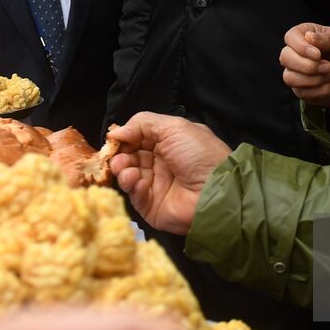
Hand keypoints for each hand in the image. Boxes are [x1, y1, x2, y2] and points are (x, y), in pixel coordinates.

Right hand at [108, 113, 231, 234]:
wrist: (215, 191)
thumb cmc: (198, 154)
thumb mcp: (174, 127)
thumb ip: (142, 124)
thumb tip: (116, 132)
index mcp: (168, 143)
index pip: (138, 138)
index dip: (125, 138)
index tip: (114, 139)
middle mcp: (160, 163)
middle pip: (130, 156)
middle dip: (120, 154)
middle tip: (117, 155)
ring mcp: (155, 185)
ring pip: (128, 174)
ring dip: (122, 168)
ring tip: (125, 167)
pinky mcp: (151, 206)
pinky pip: (134, 194)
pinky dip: (131, 184)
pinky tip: (136, 180)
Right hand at [279, 23, 329, 107]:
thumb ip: (327, 39)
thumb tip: (308, 36)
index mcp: (307, 35)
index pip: (290, 37)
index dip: (301, 47)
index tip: (318, 54)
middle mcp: (299, 53)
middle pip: (285, 58)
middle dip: (307, 66)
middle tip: (329, 67)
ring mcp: (300, 72)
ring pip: (289, 77)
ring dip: (313, 80)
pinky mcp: (304, 89)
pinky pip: (301, 92)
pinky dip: (319, 91)